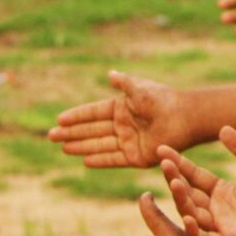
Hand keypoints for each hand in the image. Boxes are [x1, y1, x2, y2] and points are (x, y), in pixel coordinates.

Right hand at [47, 70, 191, 168]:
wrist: (184, 118)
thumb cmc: (163, 100)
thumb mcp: (140, 89)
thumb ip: (124, 84)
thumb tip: (110, 74)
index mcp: (123, 108)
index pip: (94, 112)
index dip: (77, 116)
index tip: (59, 119)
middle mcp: (123, 125)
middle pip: (92, 130)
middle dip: (72, 133)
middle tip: (51, 136)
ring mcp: (129, 141)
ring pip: (99, 144)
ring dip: (81, 146)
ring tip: (63, 148)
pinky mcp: (137, 156)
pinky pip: (114, 159)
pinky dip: (100, 160)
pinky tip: (84, 161)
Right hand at [160, 127, 235, 235]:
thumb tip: (223, 128)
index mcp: (221, 191)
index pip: (193, 176)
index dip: (179, 164)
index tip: (163, 149)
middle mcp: (217, 208)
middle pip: (188, 194)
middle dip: (175, 179)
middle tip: (165, 163)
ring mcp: (222, 224)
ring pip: (192, 214)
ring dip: (181, 200)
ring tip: (174, 182)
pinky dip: (194, 230)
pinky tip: (187, 216)